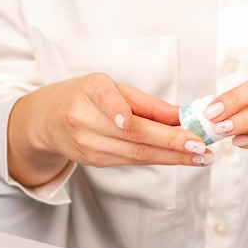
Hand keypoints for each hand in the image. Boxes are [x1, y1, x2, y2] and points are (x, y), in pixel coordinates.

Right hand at [8, 72, 212, 187]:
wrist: (46, 121)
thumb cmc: (84, 96)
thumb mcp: (111, 86)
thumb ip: (146, 102)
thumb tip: (181, 114)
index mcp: (89, 91)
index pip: (106, 101)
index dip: (118, 111)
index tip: (129, 120)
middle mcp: (84, 119)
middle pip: (132, 135)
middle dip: (171, 143)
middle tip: (200, 146)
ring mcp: (88, 145)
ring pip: (136, 154)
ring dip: (173, 157)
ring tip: (201, 157)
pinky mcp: (94, 161)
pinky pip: (133, 160)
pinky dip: (161, 159)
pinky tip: (182, 158)